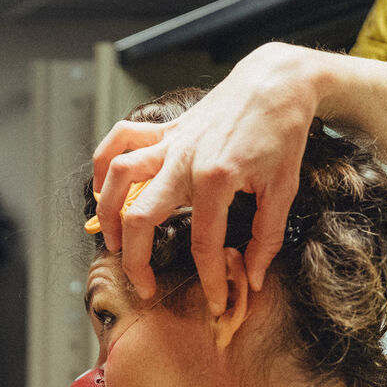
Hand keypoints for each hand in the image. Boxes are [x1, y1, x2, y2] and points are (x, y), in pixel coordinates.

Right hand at [93, 43, 317, 312]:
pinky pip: (120, 139)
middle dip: (135, 260)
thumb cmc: (282, 134)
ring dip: (107, 212)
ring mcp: (170, 143)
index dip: (210, 281)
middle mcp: (184, 161)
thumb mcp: (283, 188)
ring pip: (119, 177)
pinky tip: (103, 188)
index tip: (215, 303)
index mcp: (217, 179)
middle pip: (141, 217)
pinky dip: (103, 161)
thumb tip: (254, 276)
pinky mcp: (164, 131)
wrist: (276, 83)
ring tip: (113, 242)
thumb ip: (266, 236)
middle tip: (143, 286)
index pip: (204, 243)